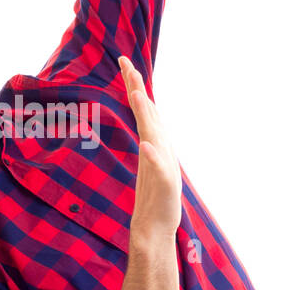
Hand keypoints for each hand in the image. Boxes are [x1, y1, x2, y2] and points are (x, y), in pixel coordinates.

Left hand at [118, 56, 181, 242]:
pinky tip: (146, 144)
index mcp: (153, 142)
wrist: (157, 227)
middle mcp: (159, 148)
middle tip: (128, 65)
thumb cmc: (155, 199)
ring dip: (145, 114)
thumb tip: (148, 132)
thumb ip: (151, 149)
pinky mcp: (166, 183)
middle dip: (138, 89)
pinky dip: (153, 154)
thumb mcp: (151, 168)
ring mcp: (163, 164)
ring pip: (153, 134)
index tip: (124, 62)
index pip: (142, 108)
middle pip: (148, 113)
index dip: (134, 86)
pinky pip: (157, 167)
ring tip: (136, 95)